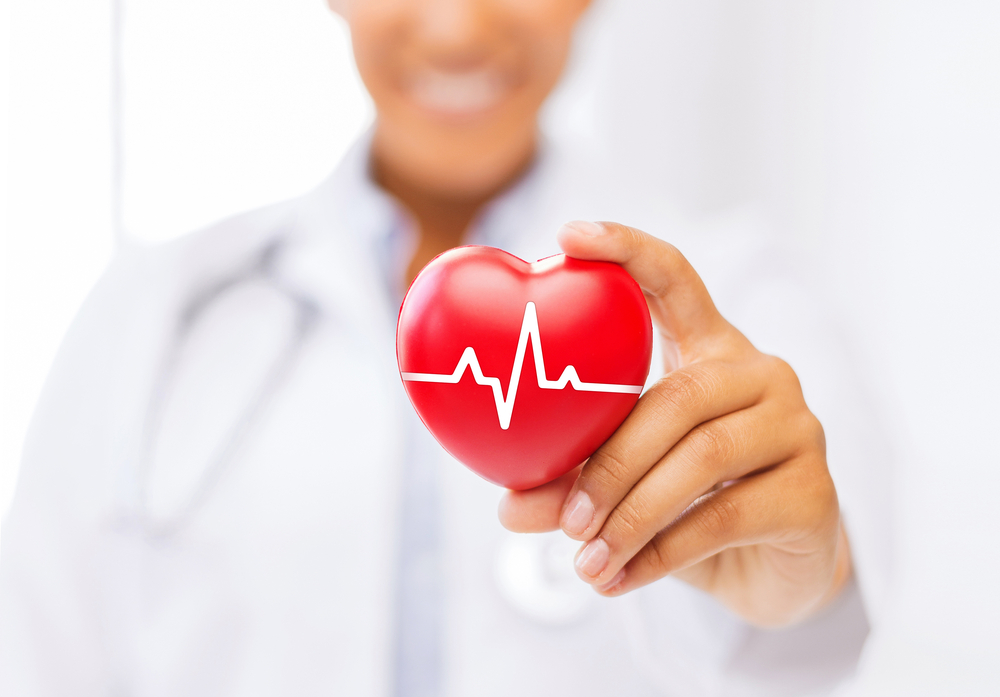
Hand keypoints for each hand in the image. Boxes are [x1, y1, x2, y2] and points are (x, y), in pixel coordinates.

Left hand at [498, 221, 851, 627]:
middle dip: (609, 462)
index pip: (675, 280)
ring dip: (631, 514)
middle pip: (678, 396)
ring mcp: (798, 429)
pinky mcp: (816, 492)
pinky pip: (724, 516)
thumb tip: (508, 509)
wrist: (774, 571)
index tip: (566, 233)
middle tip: (563, 518)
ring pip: (702, 458)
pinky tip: (618, 579)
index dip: (626, 250)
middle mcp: (762, 374)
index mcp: (710, 350)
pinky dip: (660, 553)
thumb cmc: (690, 506)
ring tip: (585, 560)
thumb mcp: (628, 486)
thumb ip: (573, 484)